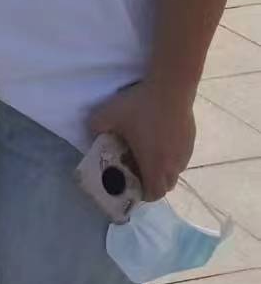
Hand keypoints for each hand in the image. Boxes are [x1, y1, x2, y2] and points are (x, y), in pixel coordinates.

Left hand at [90, 80, 196, 200]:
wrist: (171, 89)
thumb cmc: (140, 107)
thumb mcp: (108, 116)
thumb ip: (96, 129)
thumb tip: (93, 135)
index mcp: (154, 164)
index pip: (154, 193)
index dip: (142, 194)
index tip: (131, 185)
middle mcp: (173, 164)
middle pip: (165, 185)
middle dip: (152, 183)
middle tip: (136, 169)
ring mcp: (185, 153)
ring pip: (175, 171)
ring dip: (162, 169)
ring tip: (147, 153)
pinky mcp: (191, 141)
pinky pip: (180, 157)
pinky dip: (170, 156)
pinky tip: (158, 139)